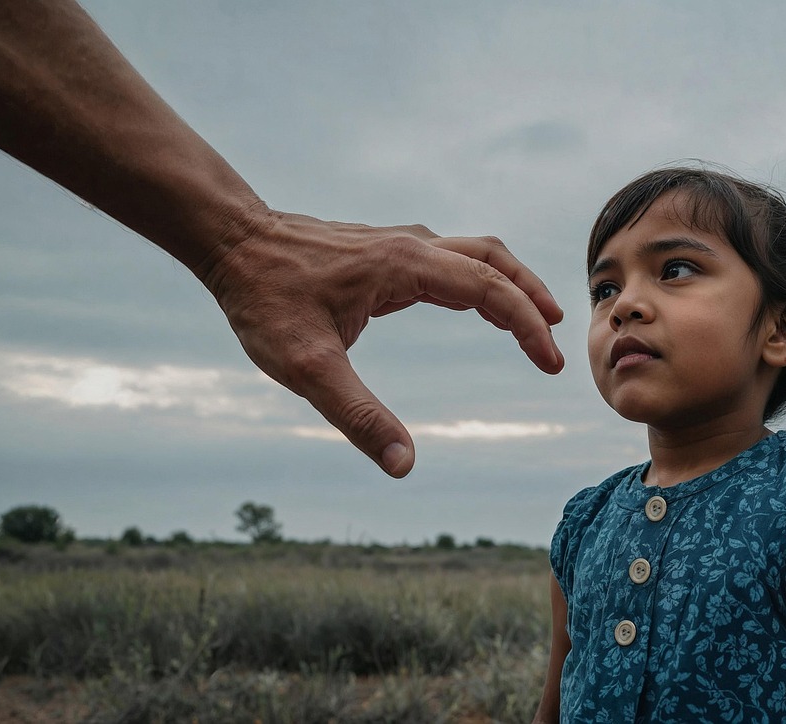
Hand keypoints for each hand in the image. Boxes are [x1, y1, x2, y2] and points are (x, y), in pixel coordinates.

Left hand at [201, 209, 564, 477]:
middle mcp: (410, 246)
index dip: (526, 326)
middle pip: (493, 260)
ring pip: (473, 251)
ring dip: (508, 282)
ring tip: (531, 318)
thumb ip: (358, 416)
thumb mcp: (307, 368)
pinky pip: (448, 256)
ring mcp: (396, 242)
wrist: (230, 239)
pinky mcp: (381, 248)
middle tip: (555, 338)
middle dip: (531, 297)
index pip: (488, 290)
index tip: (550, 364)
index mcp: (404, 267)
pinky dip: (477, 277)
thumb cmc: (264, 298)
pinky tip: (469, 301)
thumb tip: (404, 466)